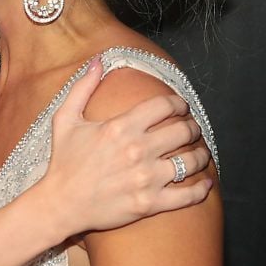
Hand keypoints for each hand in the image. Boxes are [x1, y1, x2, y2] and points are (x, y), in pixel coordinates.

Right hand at [39, 57, 213, 236]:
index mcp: (121, 127)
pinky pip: (188, 195)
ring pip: (191, 161)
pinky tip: (205, 184)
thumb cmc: (63, 162)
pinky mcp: (149, 203)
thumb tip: (98, 60)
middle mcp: (137, 150)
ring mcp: (145, 178)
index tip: (181, 107)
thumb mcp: (65, 120)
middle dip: (193, 127)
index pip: (165, 106)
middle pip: (184, 131)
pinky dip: (201, 189)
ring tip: (199, 154)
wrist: (60, 204)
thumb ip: (83, 87)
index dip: (179, 103)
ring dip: (201, 155)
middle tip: (192, 129)